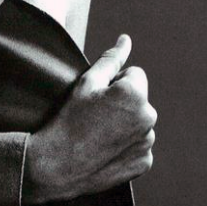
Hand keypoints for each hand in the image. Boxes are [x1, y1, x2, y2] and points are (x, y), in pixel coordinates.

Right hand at [24, 35, 156, 203]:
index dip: (114, 83)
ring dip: (126, 124)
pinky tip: (105, 149)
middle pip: (139, 99)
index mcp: (135, 94)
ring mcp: (148, 142)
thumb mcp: (86, 83)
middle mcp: (148, 117)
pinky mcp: (145, 162)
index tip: (98, 98)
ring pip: (139, 122)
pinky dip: (127, 146)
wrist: (58, 165)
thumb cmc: (69, 120)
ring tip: (99, 134)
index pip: (134, 74)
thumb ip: (111, 59)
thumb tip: (125, 40)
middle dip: (123, 103)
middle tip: (96, 117)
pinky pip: (139, 145)